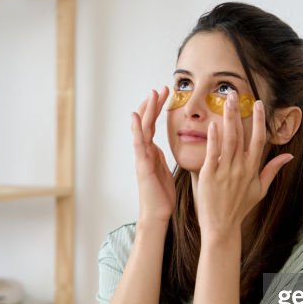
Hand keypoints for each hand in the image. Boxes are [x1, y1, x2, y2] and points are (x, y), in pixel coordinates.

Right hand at [131, 87, 176, 223]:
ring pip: (142, 129)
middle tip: (161, 88)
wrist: (157, 215)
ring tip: (151, 94)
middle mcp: (144, 152)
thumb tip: (166, 146)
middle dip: (152, 105)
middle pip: (146, 123)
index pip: (153, 125)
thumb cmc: (162, 196)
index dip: (157, 109)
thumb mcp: (165, 170)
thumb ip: (163, 157)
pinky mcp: (142, 166)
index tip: (165, 94)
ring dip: (146, 111)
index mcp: (151, 152)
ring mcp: (141, 158)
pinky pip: (138, 144)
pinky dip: (136, 130)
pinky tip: (135, 117)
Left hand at [197, 93, 293, 238]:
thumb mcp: (260, 189)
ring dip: (227, 119)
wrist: (222, 226)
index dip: (259, 121)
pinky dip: (214, 139)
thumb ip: (272, 170)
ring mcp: (225, 171)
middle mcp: (240, 168)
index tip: (258, 104)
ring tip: (225, 101)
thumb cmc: (239, 207)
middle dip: (239, 112)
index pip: (258, 140)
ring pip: (228, 140)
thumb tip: (289, 155)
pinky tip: (213, 124)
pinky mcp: (209, 176)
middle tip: (235, 93)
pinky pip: (213, 153)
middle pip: (241, 135)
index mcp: (252, 169)